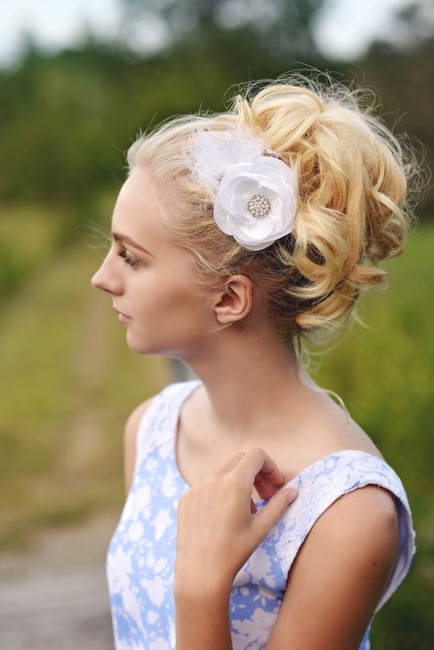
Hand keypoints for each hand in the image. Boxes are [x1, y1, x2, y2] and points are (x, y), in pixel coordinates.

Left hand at [174, 447, 297, 598]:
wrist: (200, 572)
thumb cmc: (234, 551)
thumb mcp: (261, 528)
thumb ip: (279, 504)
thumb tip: (292, 490)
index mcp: (235, 482)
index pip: (257, 455)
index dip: (270, 465)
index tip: (275, 484)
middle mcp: (214, 478)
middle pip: (240, 460)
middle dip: (256, 473)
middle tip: (265, 495)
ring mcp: (197, 487)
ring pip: (222, 473)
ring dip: (237, 483)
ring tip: (244, 510)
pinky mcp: (185, 498)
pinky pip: (206, 486)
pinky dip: (219, 493)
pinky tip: (221, 517)